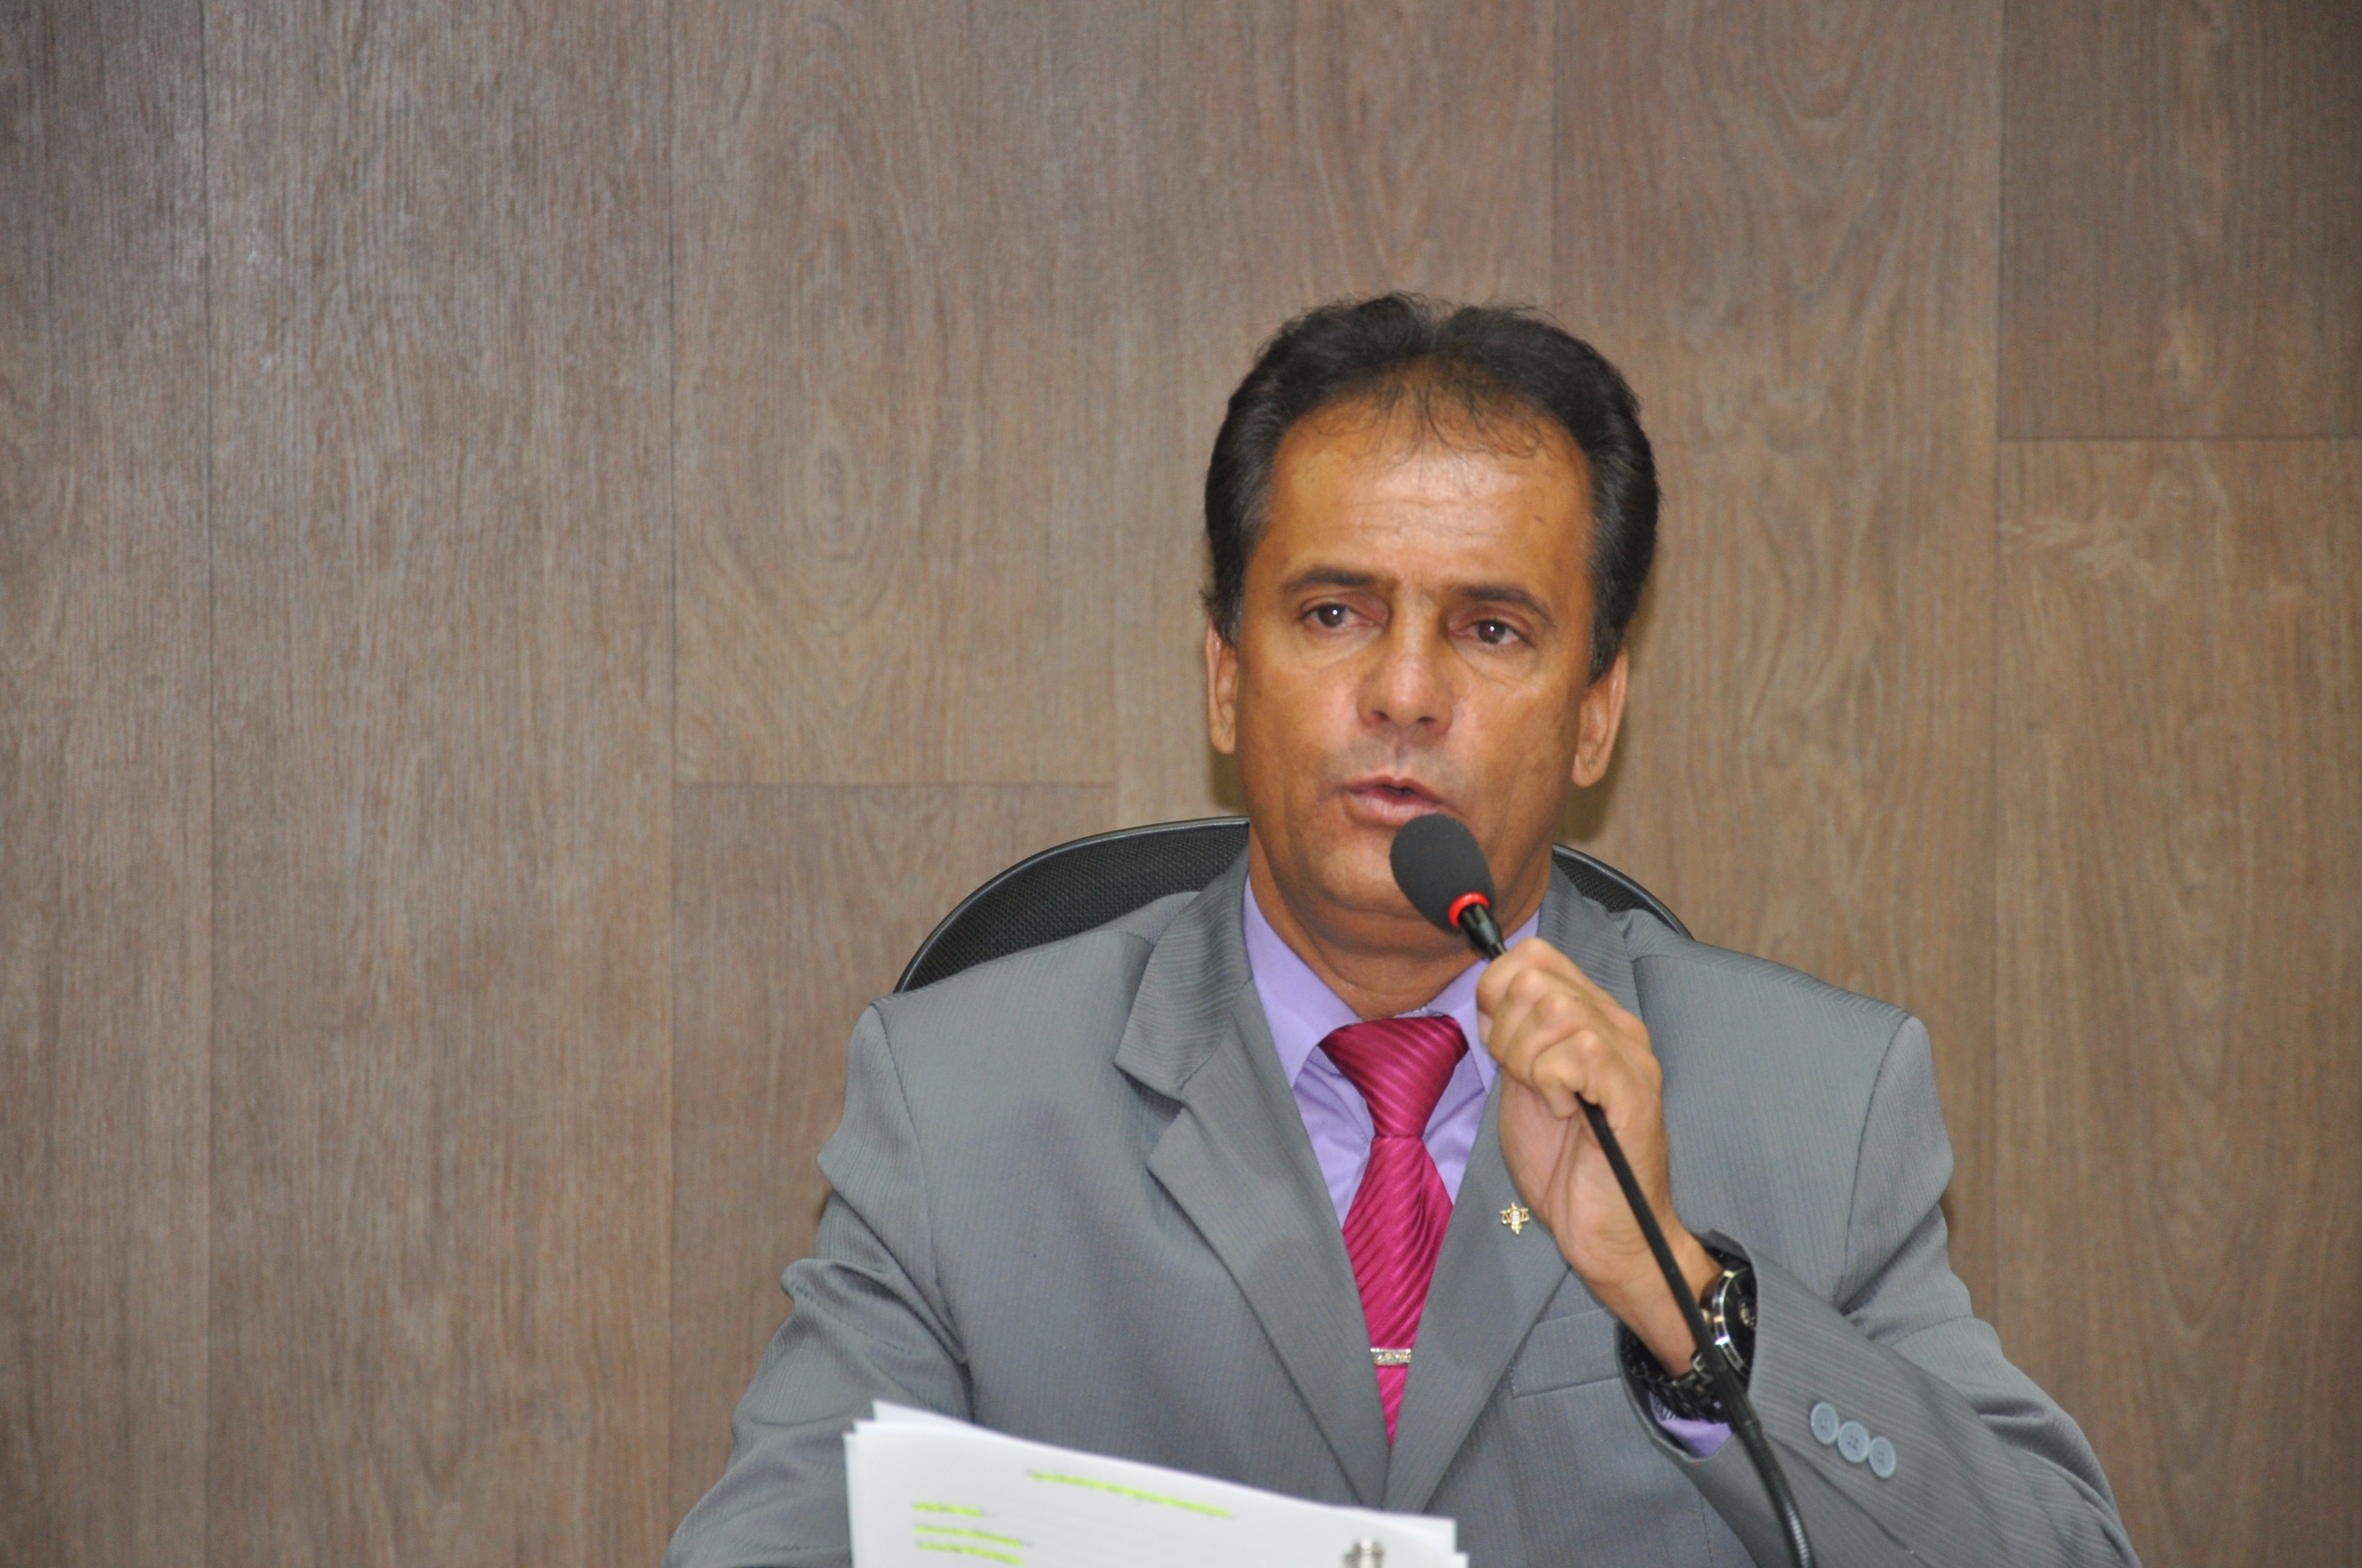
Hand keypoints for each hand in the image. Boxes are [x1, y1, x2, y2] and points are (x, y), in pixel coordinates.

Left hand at [1476, 937, 1718, 1372]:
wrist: (1604, 1231)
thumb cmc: (1565, 1166)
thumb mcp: (1524, 1085)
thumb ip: (1513, 1037)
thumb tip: (1489, 996)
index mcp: (1592, 1019)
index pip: (1534, 954)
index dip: (1497, 989)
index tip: (1498, 1041)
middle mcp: (1617, 1027)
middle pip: (1534, 979)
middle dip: (1507, 1032)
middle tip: (1526, 1080)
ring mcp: (1629, 1056)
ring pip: (1553, 1010)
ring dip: (1529, 1060)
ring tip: (1550, 1099)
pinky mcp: (1632, 1089)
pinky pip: (1576, 1050)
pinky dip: (1553, 1083)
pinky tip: (1567, 1112)